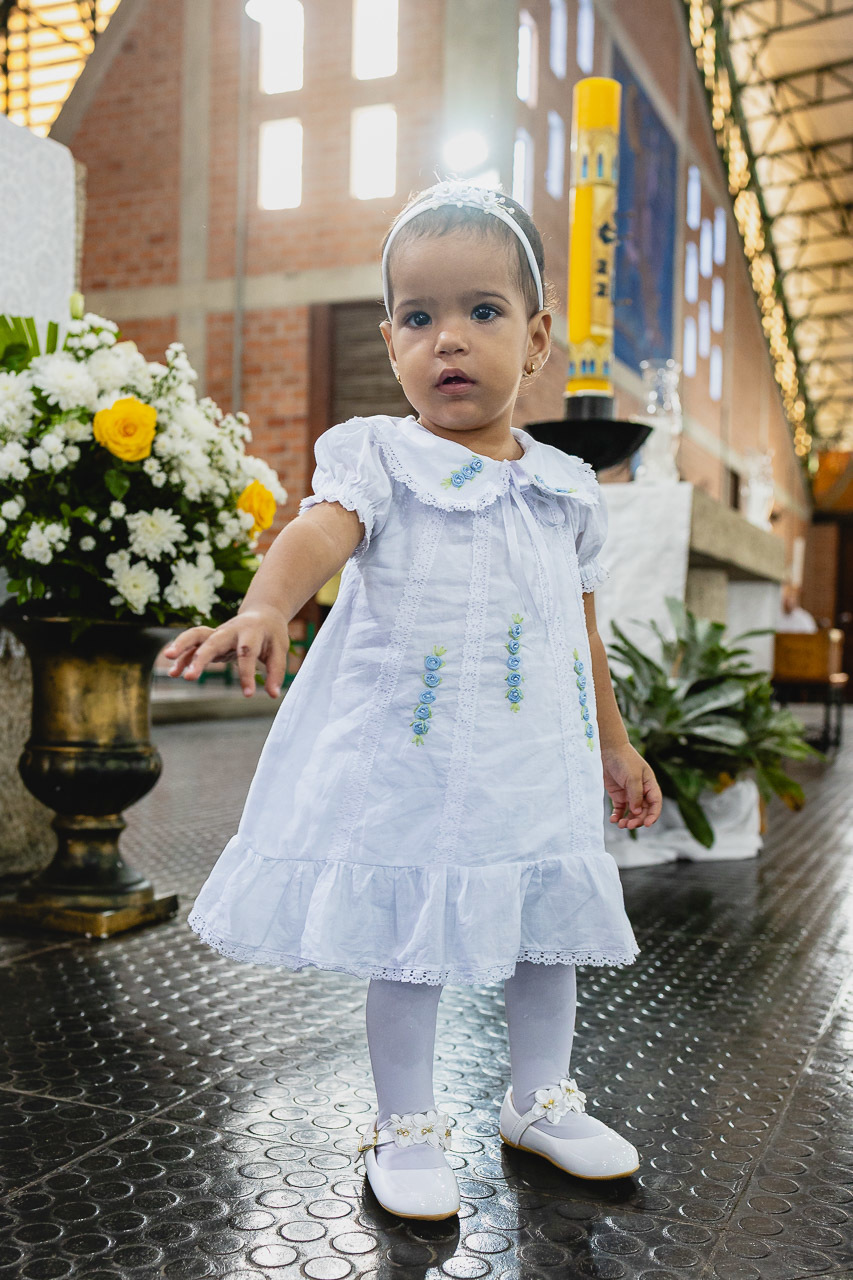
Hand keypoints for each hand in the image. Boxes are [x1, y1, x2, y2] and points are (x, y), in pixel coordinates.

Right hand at [163, 607, 289, 697]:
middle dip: (200, 658)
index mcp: (251, 631)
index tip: (248, 694)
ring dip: (181, 646)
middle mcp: (230, 630)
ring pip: (195, 635)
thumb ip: (276, 671)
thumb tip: (273, 695)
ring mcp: (217, 633)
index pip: (246, 653)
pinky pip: (192, 645)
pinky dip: (182, 657)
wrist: (262, 613)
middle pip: (213, 641)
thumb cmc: (271, 634)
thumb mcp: (279, 649)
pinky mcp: (210, 639)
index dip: (246, 674)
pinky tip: (174, 673)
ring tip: (167, 659)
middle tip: (190, 677)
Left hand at [601, 741, 662, 829]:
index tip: (646, 824)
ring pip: (632, 813)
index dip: (653, 815)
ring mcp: (630, 794)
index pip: (655, 804)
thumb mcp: (633, 777)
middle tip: (628, 825)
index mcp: (650, 785)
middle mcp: (641, 791)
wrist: (608, 750)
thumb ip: (636, 795)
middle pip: (644, 811)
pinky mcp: (618, 795)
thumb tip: (638, 812)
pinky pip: (620, 809)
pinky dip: (618, 816)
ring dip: (628, 820)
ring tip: (620, 825)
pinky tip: (613, 820)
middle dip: (637, 820)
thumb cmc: (624, 760)